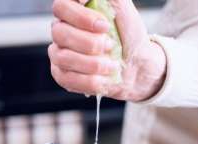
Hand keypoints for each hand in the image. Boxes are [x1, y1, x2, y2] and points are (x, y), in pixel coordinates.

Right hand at [49, 0, 166, 100]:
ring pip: (63, 57)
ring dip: (93, 64)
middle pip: (59, 33)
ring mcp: (60, 53)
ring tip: (112, 65)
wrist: (138, 64)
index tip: (105, 26)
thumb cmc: (129, 34)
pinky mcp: (64, 76)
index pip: (60, 7)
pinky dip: (90, 81)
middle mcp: (62, 31)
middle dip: (90, 43)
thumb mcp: (122, 6)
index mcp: (72, 11)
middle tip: (111, 45)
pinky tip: (105, 78)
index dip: (81, 17)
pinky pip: (67, 79)